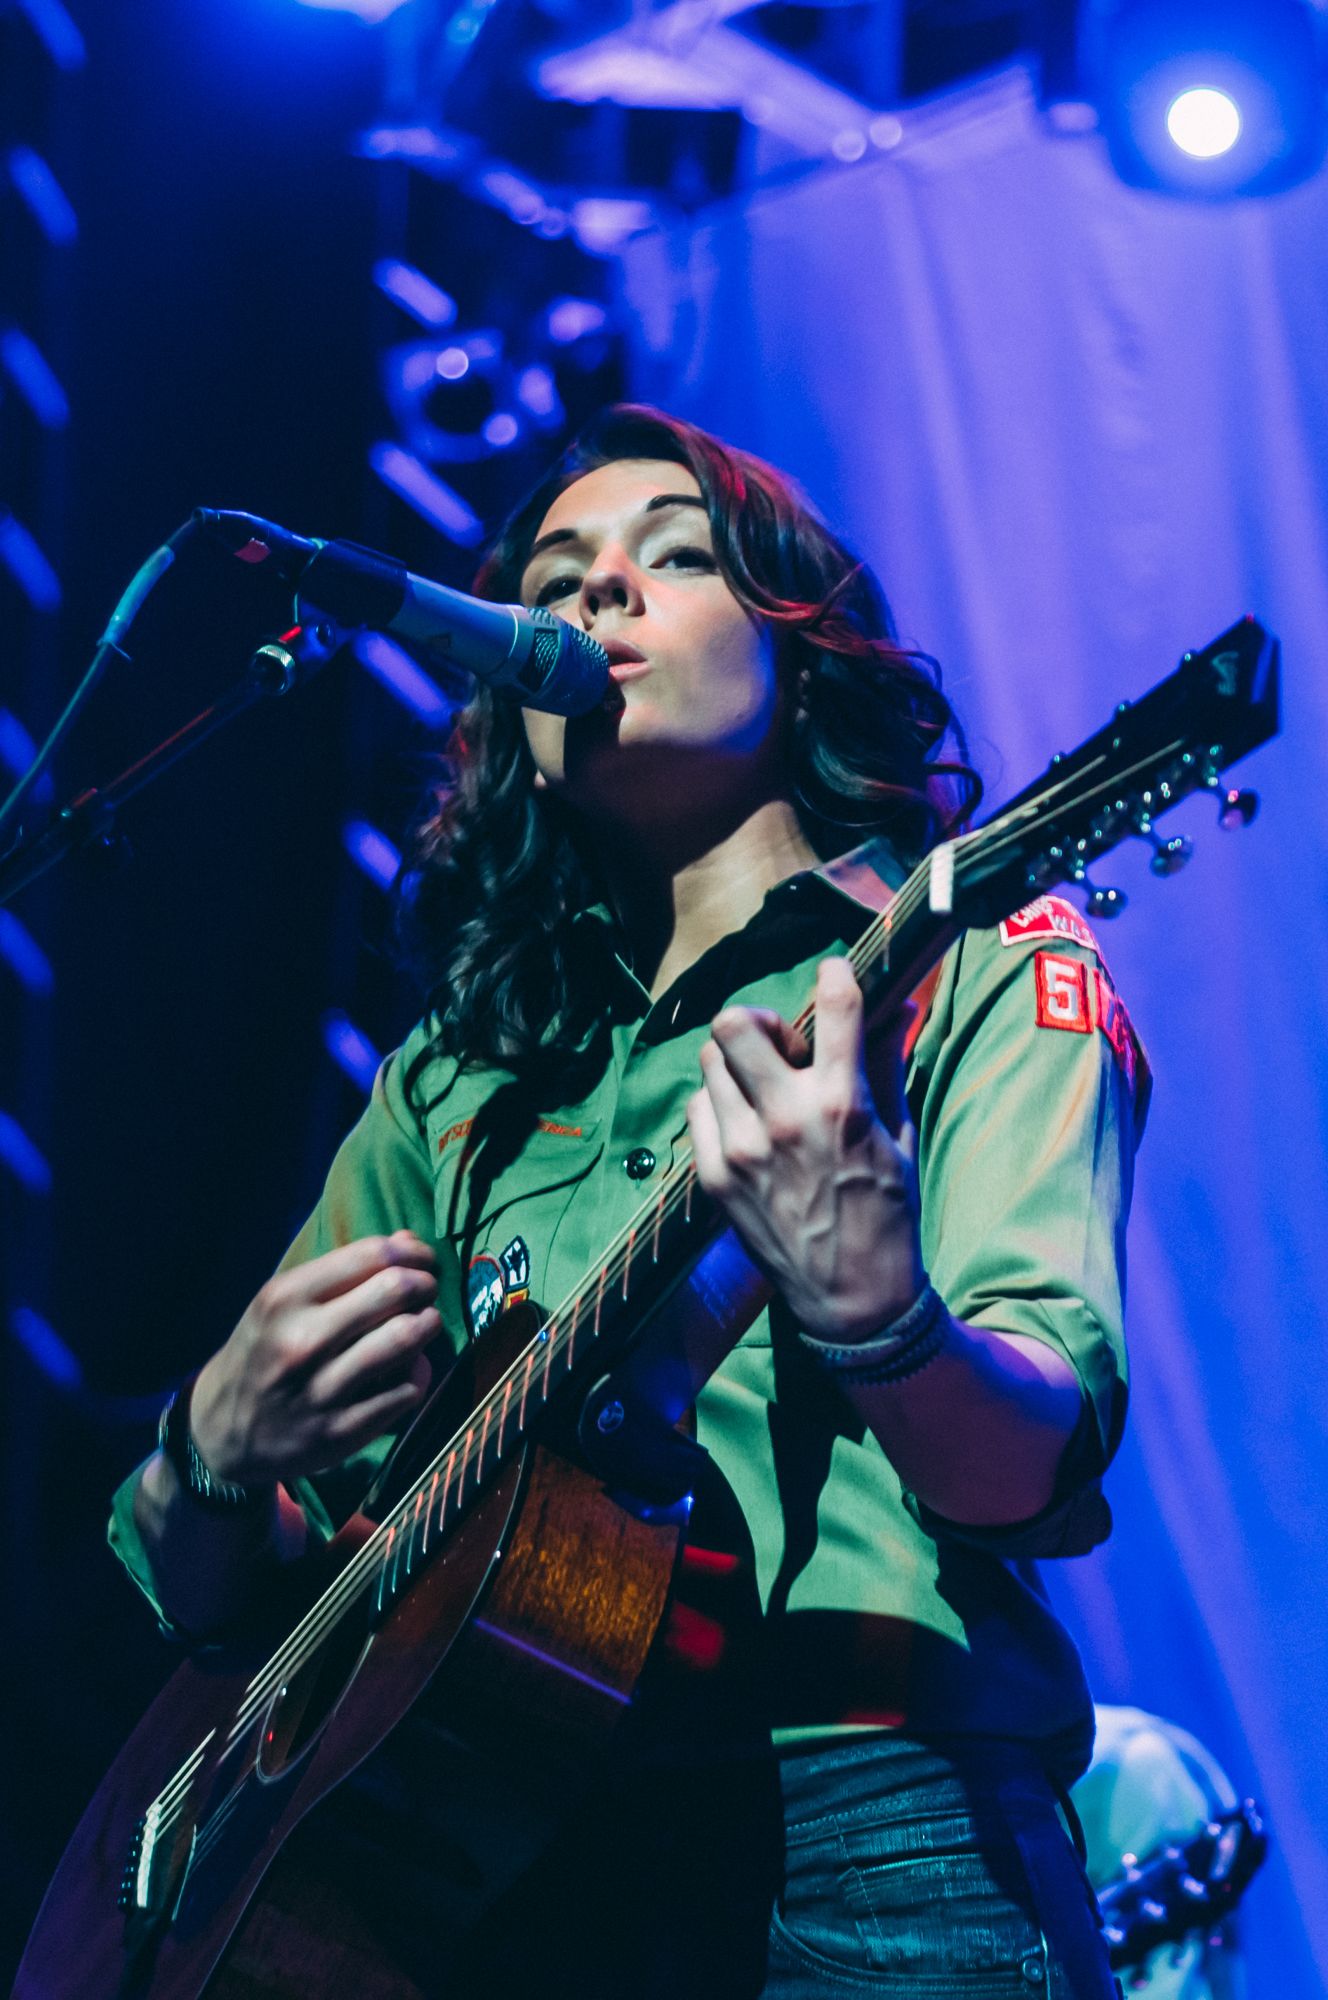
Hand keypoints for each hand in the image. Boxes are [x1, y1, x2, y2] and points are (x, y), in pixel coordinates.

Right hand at [189, 1231, 440, 1486]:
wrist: (219, 1430)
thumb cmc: (262, 1351)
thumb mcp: (282, 1302)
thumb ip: (343, 1271)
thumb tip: (407, 1241)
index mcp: (285, 1299)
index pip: (371, 1255)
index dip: (411, 1252)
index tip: (421, 1260)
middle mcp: (302, 1341)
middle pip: (395, 1291)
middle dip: (425, 1284)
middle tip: (427, 1290)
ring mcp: (322, 1390)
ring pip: (405, 1339)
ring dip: (428, 1325)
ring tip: (425, 1322)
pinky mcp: (341, 1432)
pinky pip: (406, 1391)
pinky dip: (419, 1373)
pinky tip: (410, 1367)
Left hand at [686, 956, 923, 1342]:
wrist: (853, 1301)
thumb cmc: (887, 1215)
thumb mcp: (899, 1136)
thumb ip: (889, 1063)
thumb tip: (903, 1004)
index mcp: (843, 1106)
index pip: (835, 1007)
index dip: (836, 974)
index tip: (836, 971)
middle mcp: (785, 1120)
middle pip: (734, 1024)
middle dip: (757, 1021)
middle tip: (780, 1045)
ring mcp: (742, 1149)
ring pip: (709, 1062)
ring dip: (736, 1063)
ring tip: (762, 1089)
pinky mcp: (715, 1177)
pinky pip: (697, 1109)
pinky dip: (718, 1104)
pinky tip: (745, 1124)